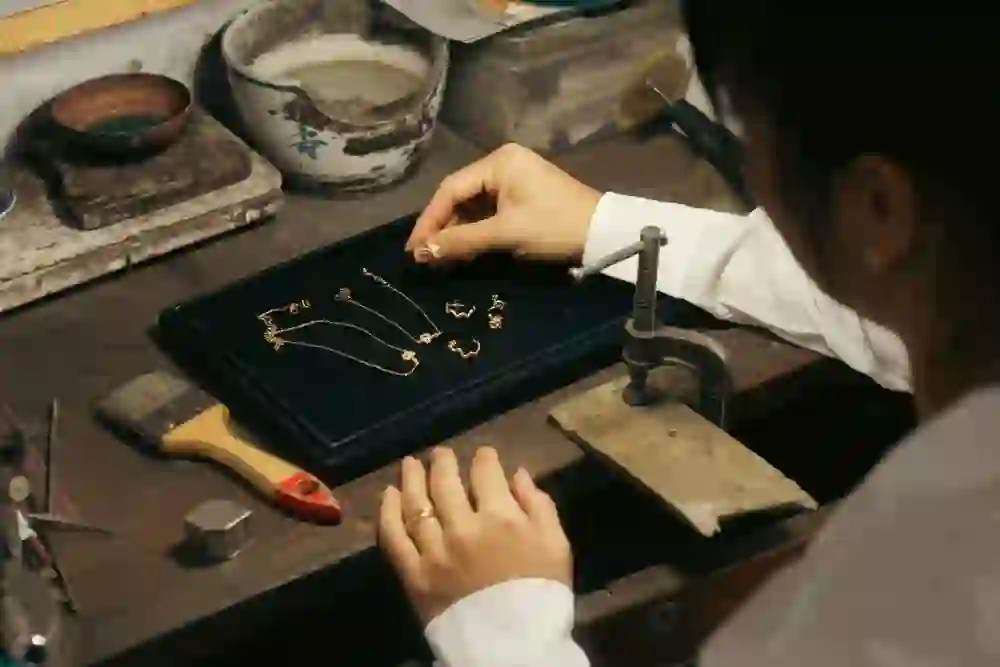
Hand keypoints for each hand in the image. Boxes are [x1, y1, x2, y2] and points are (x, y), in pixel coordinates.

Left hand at [378, 446, 572, 623]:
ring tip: (410, 464)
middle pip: (446, 482)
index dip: (485, 458)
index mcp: (500, 517)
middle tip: (440, 453)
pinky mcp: (413, 574)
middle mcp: (463, 527)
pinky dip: (388, 511)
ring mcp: (434, 551)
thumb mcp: (557, 544)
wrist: (514, 645)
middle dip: (443, 462)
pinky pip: (394, 537)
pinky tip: (388, 494)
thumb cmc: (541, 592)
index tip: (484, 454)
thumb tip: (517, 474)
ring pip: (416, 503)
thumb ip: (538, 504)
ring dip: (412, 478)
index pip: (486, 473)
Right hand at [406, 144, 601, 263]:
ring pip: (473, 205)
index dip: (429, 220)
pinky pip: (489, 210)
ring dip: (457, 231)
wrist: (603, 233)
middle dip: (442, 227)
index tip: (414, 248)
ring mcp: (514, 178)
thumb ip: (462, 241)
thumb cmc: (554, 227)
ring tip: (440, 257)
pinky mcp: (523, 195)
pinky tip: (463, 249)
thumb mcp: (506, 234)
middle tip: (424, 256)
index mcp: (499, 162)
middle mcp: (503, 162)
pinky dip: (476, 230)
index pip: (451, 189)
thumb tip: (423, 252)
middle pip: (460, 195)